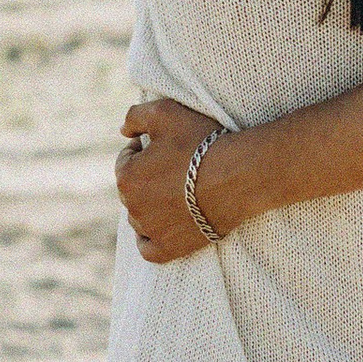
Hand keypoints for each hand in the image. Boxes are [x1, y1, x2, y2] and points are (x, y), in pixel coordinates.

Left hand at [115, 97, 224, 261]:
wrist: (238, 176)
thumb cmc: (202, 143)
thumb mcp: (165, 112)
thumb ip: (135, 116)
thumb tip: (124, 131)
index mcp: (126, 176)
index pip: (126, 161)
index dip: (143, 150)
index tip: (163, 147)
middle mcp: (132, 207)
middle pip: (132, 190)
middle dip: (146, 178)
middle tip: (174, 169)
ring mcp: (151, 230)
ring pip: (138, 218)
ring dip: (149, 206)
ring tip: (175, 194)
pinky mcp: (169, 249)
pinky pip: (148, 249)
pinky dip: (150, 239)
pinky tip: (161, 227)